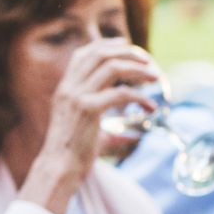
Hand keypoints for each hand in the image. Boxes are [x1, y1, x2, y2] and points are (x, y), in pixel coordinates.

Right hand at [22, 39, 159, 211]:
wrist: (58, 167)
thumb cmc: (72, 153)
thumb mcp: (84, 128)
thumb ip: (103, 124)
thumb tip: (130, 136)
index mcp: (65, 88)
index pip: (83, 54)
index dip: (106, 45)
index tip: (126, 46)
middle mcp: (69, 88)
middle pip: (100, 55)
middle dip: (127, 53)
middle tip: (148, 61)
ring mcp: (77, 97)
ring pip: (112, 68)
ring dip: (137, 69)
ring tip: (155, 77)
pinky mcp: (88, 110)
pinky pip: (121, 94)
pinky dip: (140, 97)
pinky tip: (150, 107)